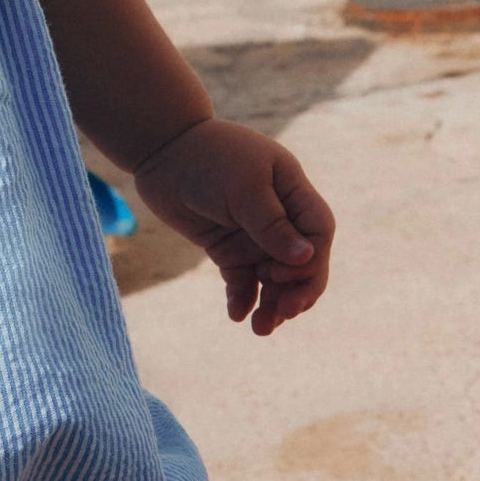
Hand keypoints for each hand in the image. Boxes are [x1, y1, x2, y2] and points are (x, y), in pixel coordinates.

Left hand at [133, 117, 333, 335]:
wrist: (161, 150)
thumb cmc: (208, 159)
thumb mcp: (243, 188)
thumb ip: (272, 224)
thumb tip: (307, 257)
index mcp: (293, 193)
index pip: (318, 234)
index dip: (310, 262)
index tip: (282, 277)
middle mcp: (279, 216)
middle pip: (301, 263)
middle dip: (296, 292)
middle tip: (282, 315)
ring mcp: (253, 234)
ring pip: (273, 278)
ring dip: (272, 304)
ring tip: (260, 329)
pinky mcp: (227, 248)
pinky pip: (242, 280)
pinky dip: (242, 298)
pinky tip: (237, 315)